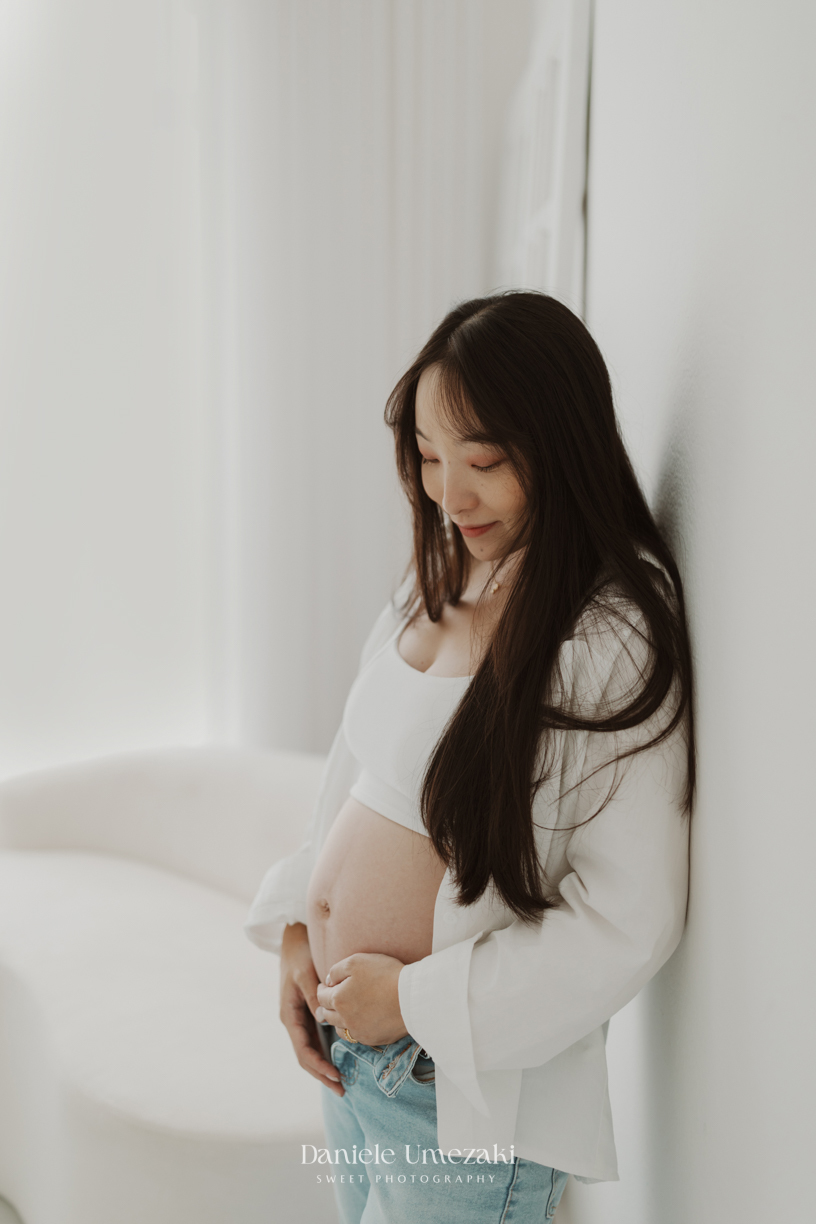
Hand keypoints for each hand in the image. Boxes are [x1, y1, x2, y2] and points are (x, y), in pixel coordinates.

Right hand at [279, 923, 343, 1097]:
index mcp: (289, 1014)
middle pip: (306, 1056)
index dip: (318, 1065)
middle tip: (341, 1090)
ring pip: (310, 1049)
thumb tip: (322, 1016)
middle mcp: (292, 1020)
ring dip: (323, 1067)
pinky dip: (323, 1052)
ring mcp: (299, 1018)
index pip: (303, 1049)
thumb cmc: (299, 954)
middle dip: (322, 1074)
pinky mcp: (306, 1013)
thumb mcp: (306, 973)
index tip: (334, 1076)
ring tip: (340, 1082)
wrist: (293, 939)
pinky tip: (336, 1060)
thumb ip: (313, 995)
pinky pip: (314, 1038)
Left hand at [315, 952, 407, 1045]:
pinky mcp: (373, 1039)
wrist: (412, 997)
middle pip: (327, 1015)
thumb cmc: (385, 975)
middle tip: (329, 1000)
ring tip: (344, 1011)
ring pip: (340, 1029)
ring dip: (338, 1020)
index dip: (321, 990)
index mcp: (338, 999)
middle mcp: (345, 1019)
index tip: (325, 986)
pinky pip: (357, 1036)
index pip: (320, 997)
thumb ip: (336, 971)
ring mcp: (359, 1032)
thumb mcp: (356, 961)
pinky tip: (360, 1020)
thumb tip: (328, 981)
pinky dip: (354, 1028)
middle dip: (326, 1006)